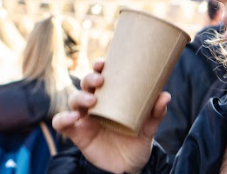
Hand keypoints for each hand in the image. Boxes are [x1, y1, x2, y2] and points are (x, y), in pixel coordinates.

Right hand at [52, 60, 170, 173]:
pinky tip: (72, 118)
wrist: (129, 168)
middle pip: (85, 85)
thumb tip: (165, 95)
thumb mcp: (148, 128)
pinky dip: (62, 119)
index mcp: (110, 98)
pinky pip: (61, 123)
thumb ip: (155, 114)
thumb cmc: (136, 143)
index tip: (104, 63)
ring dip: (79, 97)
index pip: (100, 77)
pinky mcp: (77, 134)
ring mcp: (84, 119)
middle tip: (100, 81)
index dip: (98, 67)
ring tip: (92, 101)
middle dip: (89, 78)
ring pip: (73, 100)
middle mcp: (95, 105)